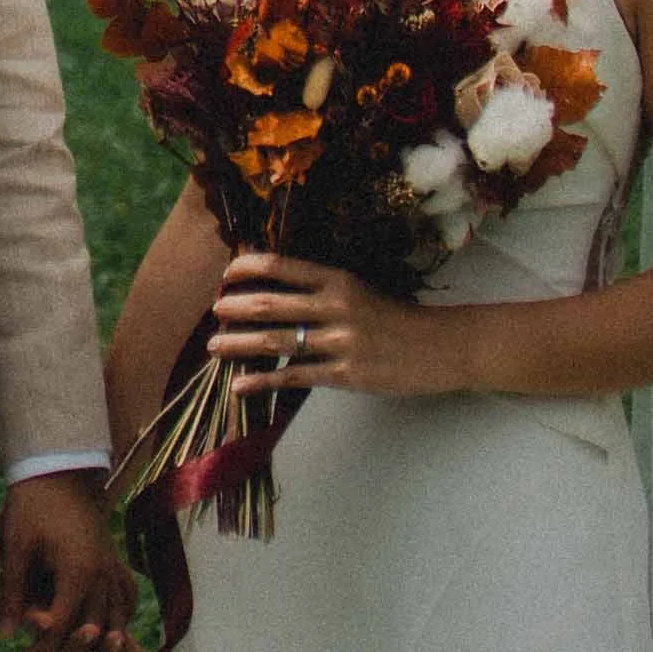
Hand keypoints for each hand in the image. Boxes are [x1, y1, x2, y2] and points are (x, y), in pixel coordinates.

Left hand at [0, 474, 136, 651]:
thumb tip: (5, 636)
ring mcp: (113, 566)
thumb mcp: (16, 545)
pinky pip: (127, 599)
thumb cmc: (32, 503)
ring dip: (99, 650)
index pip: (60, 628)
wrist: (59, 465)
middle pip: (92, 634)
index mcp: (78, 571)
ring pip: (117, 622)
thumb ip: (12, 592)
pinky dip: (121, 620)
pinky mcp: (115, 558)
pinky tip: (114, 637)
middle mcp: (103, 574)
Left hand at [208, 252, 455, 400]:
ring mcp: (340, 342)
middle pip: (272, 304)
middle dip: (236, 307)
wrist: (439, 346)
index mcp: (338, 279)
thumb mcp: (359, 291)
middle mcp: (336, 306)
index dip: (248, 268)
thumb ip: (322, 291)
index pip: (283, 267)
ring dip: (240, 343)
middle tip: (213, 310)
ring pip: (278, 342)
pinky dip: (263, 381)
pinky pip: (295, 377)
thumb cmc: (396, 317)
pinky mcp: (345, 374)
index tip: (226, 274)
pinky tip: (240, 384)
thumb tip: (275, 291)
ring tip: (213, 346)